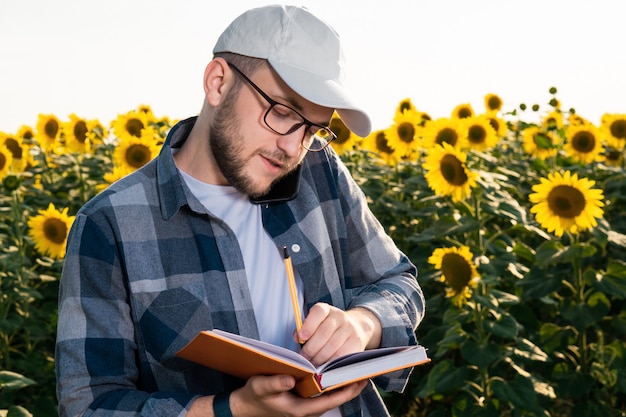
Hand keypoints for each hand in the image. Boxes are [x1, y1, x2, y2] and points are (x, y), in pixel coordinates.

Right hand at [230, 374, 365, 416]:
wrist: (245, 407)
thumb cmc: (254, 397)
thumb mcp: (260, 387)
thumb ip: (274, 383)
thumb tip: (291, 379)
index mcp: (301, 409)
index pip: (331, 400)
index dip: (347, 390)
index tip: (361, 377)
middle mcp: (307, 409)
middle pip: (335, 397)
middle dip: (350, 384)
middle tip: (365, 368)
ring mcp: (306, 405)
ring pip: (331, 395)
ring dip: (342, 382)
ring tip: (355, 366)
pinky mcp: (304, 401)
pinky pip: (324, 392)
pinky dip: (332, 382)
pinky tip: (337, 369)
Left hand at [297, 303, 381, 365]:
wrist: (356, 326)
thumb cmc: (329, 327)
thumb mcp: (317, 322)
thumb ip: (305, 328)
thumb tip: (297, 337)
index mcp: (327, 309)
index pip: (318, 312)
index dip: (309, 325)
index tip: (301, 338)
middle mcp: (340, 317)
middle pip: (324, 332)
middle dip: (311, 348)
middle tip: (304, 357)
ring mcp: (350, 329)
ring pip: (333, 346)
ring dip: (320, 357)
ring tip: (313, 363)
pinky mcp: (356, 342)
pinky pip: (343, 355)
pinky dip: (332, 362)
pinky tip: (325, 365)